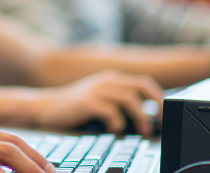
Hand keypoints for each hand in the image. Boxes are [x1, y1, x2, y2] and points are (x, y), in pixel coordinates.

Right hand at [20, 70, 161, 135]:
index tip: (165, 114)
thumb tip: (145, 116)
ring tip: (143, 130)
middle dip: (155, 103)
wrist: (44, 107)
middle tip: (160, 121)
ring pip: (128, 98)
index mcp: (112, 79)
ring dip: (140, 115)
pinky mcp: (86, 101)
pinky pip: (109, 110)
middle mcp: (107, 81)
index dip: (158, 97)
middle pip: (141, 86)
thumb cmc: (74, 107)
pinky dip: (117, 121)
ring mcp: (96, 89)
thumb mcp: (100, 99)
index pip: (144, 83)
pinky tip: (115, 129)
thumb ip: (119, 103)